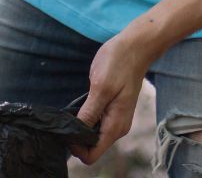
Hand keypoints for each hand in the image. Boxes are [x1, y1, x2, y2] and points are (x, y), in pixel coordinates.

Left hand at [73, 27, 162, 164]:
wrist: (135, 47)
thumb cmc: (119, 63)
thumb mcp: (101, 87)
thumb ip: (89, 113)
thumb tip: (75, 133)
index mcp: (115, 126)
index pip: (91, 155)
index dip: (76, 146)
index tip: (66, 128)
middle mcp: (117, 127)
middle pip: (91, 146)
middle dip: (76, 136)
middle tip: (66, 115)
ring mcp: (115, 119)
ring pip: (92, 134)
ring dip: (80, 125)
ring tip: (73, 107)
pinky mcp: (112, 109)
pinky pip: (95, 122)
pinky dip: (85, 117)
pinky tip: (80, 103)